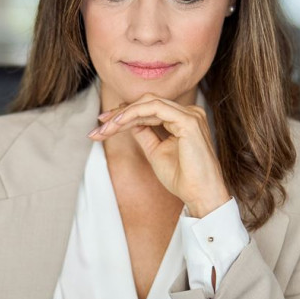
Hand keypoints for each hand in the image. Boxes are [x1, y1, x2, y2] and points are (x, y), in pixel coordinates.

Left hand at [88, 93, 231, 216]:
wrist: (200, 195)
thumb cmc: (182, 179)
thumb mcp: (156, 152)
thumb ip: (145, 134)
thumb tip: (129, 123)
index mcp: (183, 120)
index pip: (150, 110)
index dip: (125, 115)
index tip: (104, 125)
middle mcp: (189, 113)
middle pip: (147, 103)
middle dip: (120, 113)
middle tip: (99, 125)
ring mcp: (190, 114)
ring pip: (148, 104)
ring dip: (123, 114)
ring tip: (105, 127)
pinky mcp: (188, 120)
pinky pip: (154, 109)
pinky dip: (133, 113)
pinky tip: (118, 123)